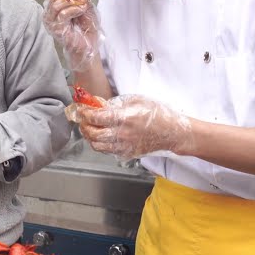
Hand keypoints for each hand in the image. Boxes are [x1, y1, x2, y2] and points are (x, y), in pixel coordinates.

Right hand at [43, 0, 100, 64]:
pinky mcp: (56, 30)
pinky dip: (73, 9)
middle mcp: (50, 15)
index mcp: (55, 8)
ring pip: (56, 4)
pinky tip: (81, 10)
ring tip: (82, 5)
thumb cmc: (86, 29)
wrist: (89, 46)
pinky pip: (62, 15)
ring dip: (72, 1)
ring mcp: (52, 23)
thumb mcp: (86, 9)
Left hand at [76, 94, 193, 159]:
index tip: (81, 109)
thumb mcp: (138, 100)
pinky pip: (107, 151)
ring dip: (90, 137)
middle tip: (83, 120)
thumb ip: (117, 103)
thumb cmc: (158, 115)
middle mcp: (122, 134)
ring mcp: (124, 146)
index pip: (96, 117)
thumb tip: (101, 105)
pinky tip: (101, 136)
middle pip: (92, 133)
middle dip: (84, 126)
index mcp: (124, 118)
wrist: (172, 133)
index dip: (85, 113)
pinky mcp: (126, 154)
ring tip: (90, 129)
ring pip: (97, 145)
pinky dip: (100, 144)